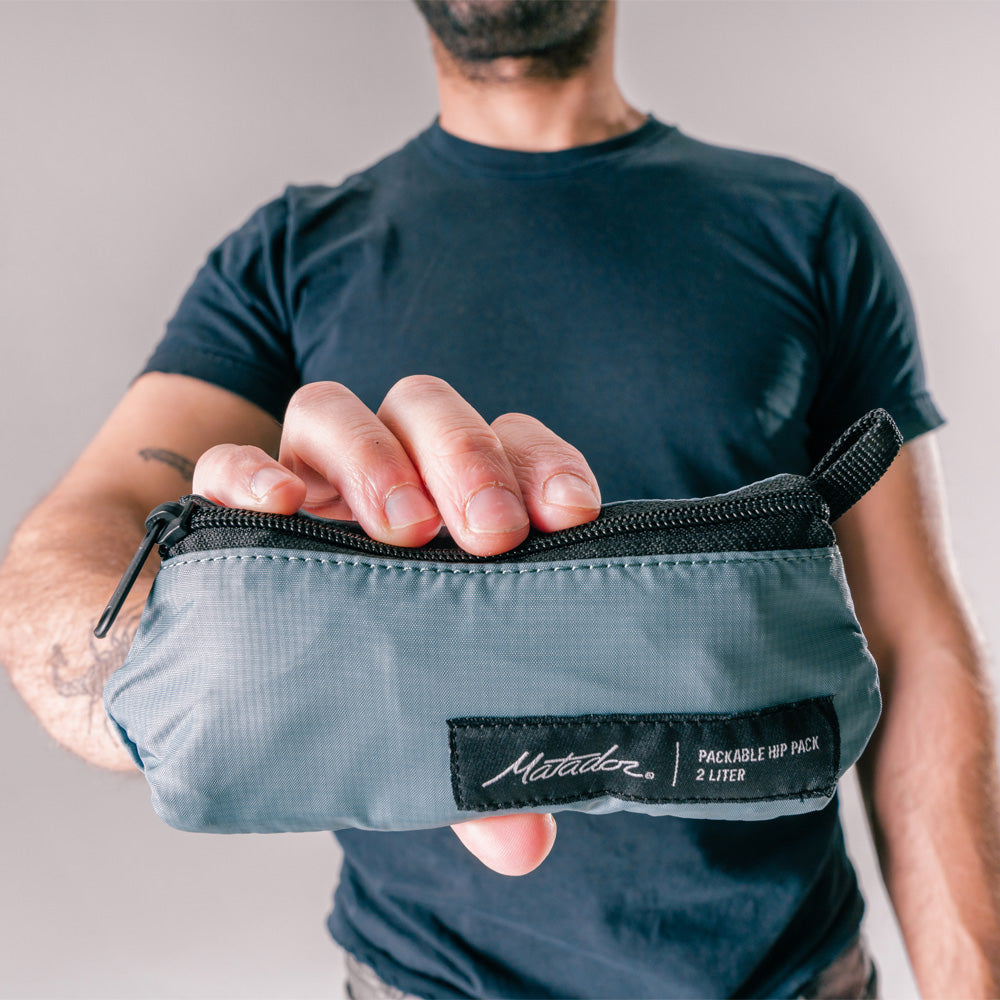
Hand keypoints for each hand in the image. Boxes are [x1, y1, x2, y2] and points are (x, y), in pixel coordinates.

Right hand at [192, 375, 601, 874]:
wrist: (252, 673)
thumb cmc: (367, 675)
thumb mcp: (427, 719)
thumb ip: (476, 771)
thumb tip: (523, 843)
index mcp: (451, 502)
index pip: (511, 448)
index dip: (546, 467)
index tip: (572, 517)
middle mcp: (385, 474)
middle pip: (427, 410)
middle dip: (467, 459)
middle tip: (491, 535)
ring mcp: (304, 478)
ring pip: (334, 410)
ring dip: (374, 458)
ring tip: (399, 528)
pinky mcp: (228, 501)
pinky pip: (225, 463)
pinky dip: (248, 473)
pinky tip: (275, 508)